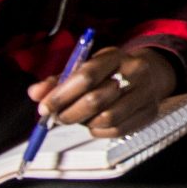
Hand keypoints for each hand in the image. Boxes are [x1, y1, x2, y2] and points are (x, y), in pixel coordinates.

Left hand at [29, 46, 179, 138]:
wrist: (150, 74)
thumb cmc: (109, 73)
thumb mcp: (85, 67)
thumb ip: (58, 81)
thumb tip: (36, 93)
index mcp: (114, 56)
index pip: (85, 76)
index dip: (61, 95)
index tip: (45, 108)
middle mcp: (134, 72)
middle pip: (95, 100)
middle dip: (69, 114)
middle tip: (58, 117)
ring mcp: (145, 93)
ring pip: (107, 118)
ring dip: (85, 123)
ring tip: (79, 118)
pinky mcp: (149, 112)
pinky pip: (117, 130)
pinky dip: (100, 131)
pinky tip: (95, 123)